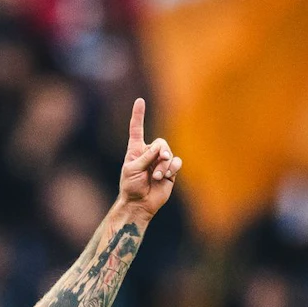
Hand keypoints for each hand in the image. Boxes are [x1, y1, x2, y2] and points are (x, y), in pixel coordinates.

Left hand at [119, 98, 180, 220]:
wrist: (139, 203)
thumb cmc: (130, 187)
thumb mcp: (132, 170)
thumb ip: (146, 157)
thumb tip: (161, 149)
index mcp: (136, 150)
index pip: (137, 129)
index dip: (138, 115)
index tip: (140, 100)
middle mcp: (149, 153)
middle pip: (161, 143)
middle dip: (161, 153)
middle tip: (158, 164)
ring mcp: (160, 162)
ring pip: (169, 154)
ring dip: (164, 165)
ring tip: (157, 177)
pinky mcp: (170, 170)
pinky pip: (177, 162)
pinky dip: (173, 168)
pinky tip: (167, 176)